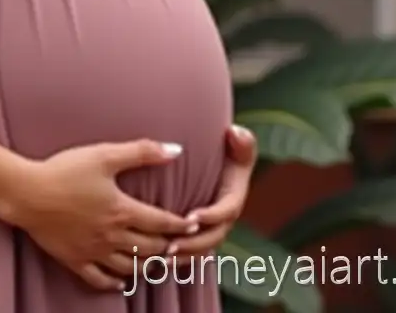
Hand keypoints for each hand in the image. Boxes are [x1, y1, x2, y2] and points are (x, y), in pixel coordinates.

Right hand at [8, 139, 199, 290]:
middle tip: (179, 244)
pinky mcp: (75, 260)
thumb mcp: (104, 154)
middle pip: (150, 248)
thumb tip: (175, 150)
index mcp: (122, 210)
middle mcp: (112, 236)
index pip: (161, 223)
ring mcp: (94, 251)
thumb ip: (141, 152)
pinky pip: (100, 280)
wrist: (27, 193)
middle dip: (168, 246)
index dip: (181, 224)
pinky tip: (122, 280)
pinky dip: (115, 282)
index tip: (194, 224)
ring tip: (157, 260)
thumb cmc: (65, 170)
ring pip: (130, 267)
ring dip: (147, 265)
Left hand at [166, 124, 256, 265]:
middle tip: (170, 245)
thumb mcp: (237, 143)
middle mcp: (224, 219)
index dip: (211, 216)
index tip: (192, 215)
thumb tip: (235, 133)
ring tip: (160, 258)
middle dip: (193, 243)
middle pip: (212, 238)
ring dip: (182, 256)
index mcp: (234, 199)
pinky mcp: (197, 234)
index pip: (226, 212)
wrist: (215, 159)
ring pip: (199, 250)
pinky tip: (154, 261)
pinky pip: (189, 253)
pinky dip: (176, 259)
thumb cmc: (225, 149)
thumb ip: (241, 140)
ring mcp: (211, 229)